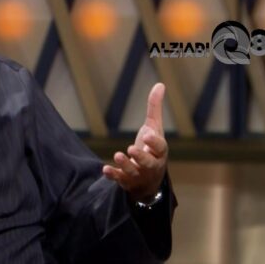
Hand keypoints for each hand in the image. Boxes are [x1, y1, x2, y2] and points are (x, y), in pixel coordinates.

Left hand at [102, 83, 167, 202]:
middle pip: (148, 162)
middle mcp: (151, 165)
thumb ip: (154, 108)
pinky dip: (113, 175)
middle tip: (131, 149)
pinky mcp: (126, 181)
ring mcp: (138, 174)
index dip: (154, 142)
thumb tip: (160, 84)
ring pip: (133, 172)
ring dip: (125, 165)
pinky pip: (120, 180)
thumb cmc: (152, 149)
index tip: (146, 136)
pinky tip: (105, 169)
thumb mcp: (154, 128)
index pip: (160, 148)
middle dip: (140, 156)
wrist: (150, 180)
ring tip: (117, 155)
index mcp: (159, 152)